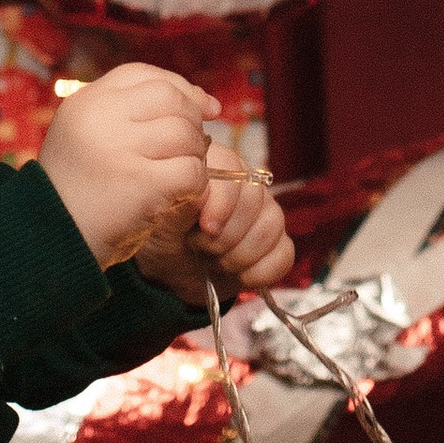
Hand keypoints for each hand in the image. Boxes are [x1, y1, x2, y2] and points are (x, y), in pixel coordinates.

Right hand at [38, 63, 216, 270]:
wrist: (52, 241)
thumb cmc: (81, 190)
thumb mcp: (90, 136)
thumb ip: (133, 113)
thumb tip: (204, 101)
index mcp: (86, 101)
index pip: (144, 75)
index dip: (179, 87)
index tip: (202, 109)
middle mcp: (101, 117)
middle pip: (170, 99)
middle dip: (191, 122)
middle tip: (189, 149)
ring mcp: (120, 148)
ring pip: (185, 134)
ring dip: (195, 155)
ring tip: (179, 174)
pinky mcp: (141, 183)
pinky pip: (191, 171)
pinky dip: (195, 184)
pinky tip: (180, 195)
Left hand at [133, 146, 294, 304]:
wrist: (170, 274)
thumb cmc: (162, 238)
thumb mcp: (160, 220)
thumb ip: (179, 204)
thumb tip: (200, 191)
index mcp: (215, 168)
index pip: (234, 171)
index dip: (223, 202)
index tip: (205, 228)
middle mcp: (245, 184)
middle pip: (256, 200)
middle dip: (227, 235)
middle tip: (203, 247)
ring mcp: (264, 213)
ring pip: (271, 227)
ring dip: (240, 255)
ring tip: (216, 261)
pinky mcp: (276, 244)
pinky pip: (283, 255)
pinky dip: (259, 272)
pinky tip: (238, 275)